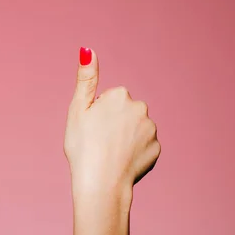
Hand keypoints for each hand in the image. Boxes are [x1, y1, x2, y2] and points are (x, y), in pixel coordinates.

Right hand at [64, 48, 159, 193]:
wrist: (100, 184)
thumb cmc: (83, 147)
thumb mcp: (78, 110)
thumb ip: (86, 79)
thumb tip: (88, 49)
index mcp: (120, 96)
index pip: (109, 98)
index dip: (98, 113)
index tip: (91, 127)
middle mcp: (140, 108)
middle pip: (124, 111)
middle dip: (114, 122)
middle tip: (99, 141)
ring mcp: (151, 130)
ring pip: (135, 128)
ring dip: (125, 137)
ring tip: (109, 153)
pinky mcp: (157, 149)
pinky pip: (144, 145)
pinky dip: (134, 152)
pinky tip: (121, 162)